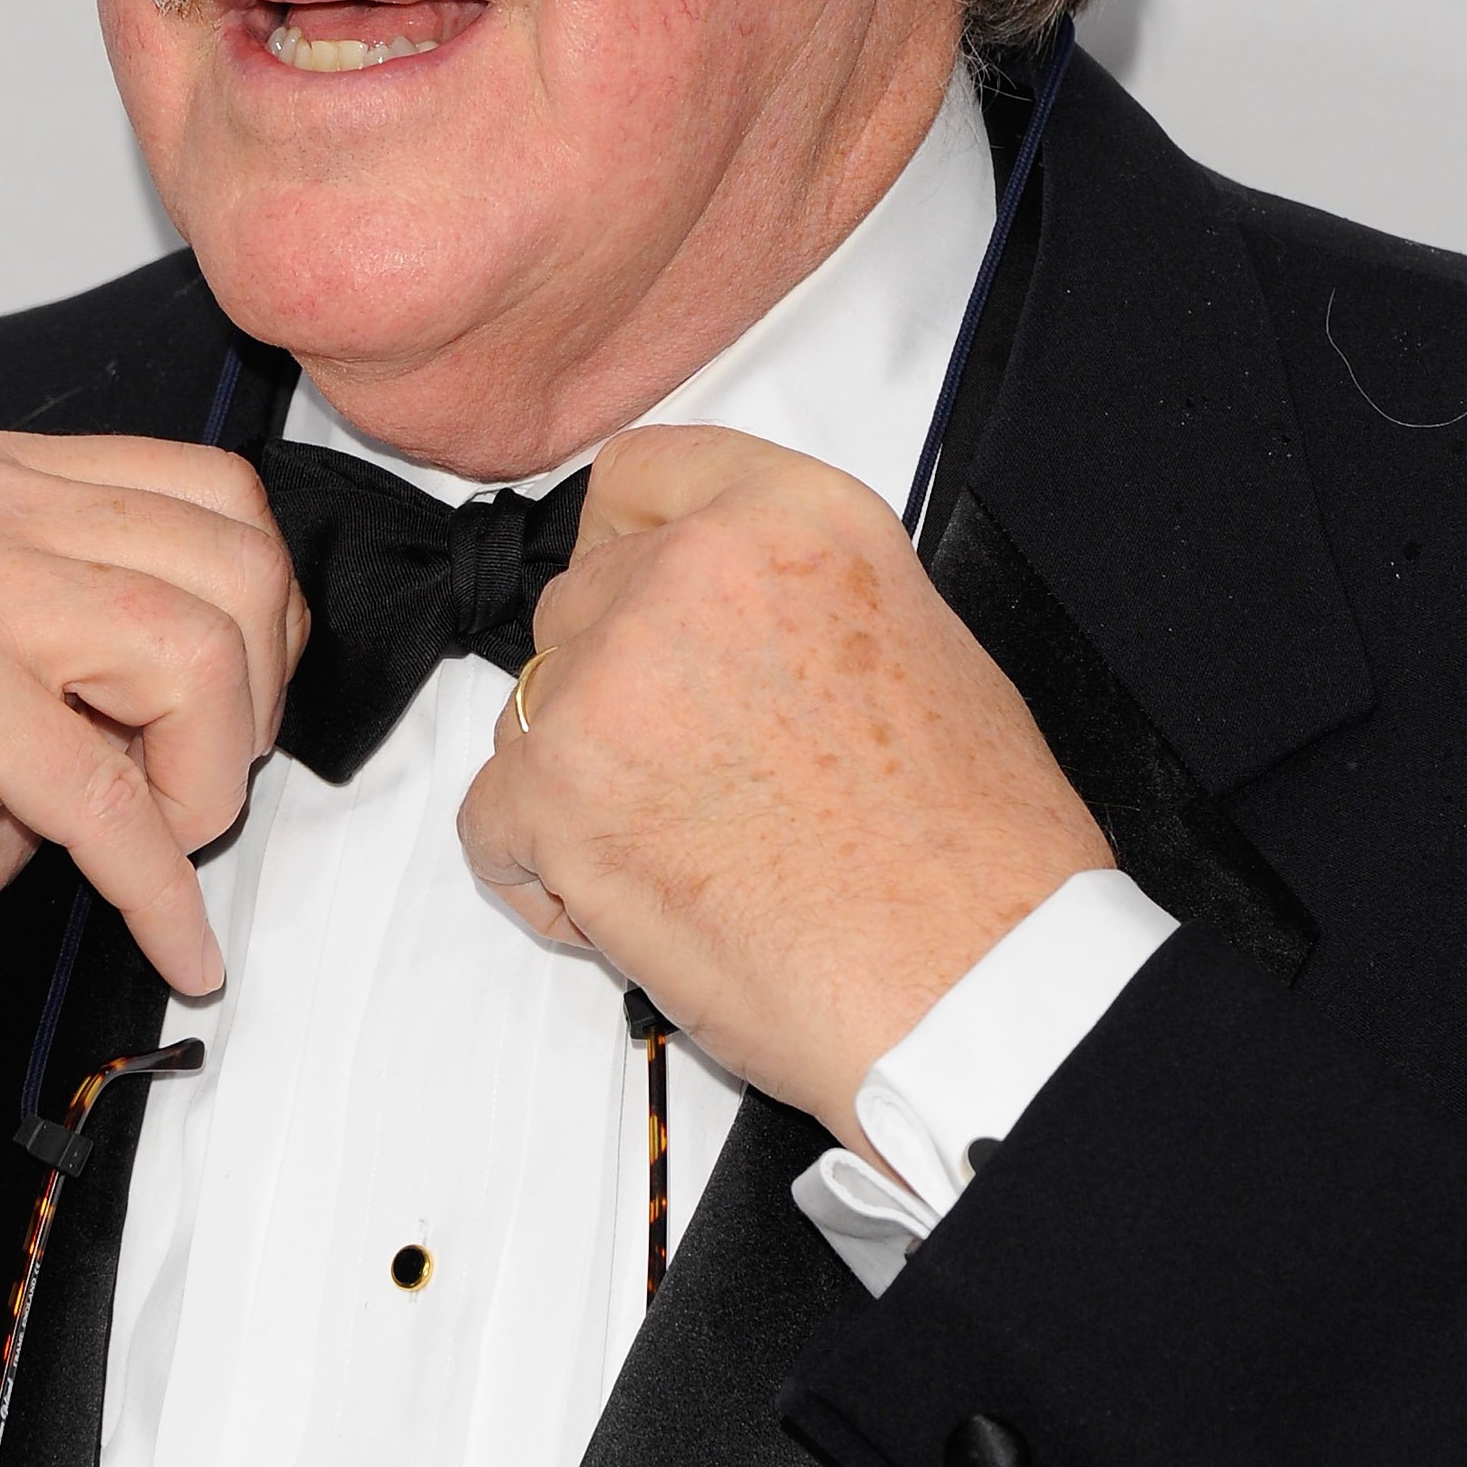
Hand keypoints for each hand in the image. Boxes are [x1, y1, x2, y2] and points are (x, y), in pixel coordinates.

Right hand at [0, 433, 304, 1134]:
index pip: (220, 491)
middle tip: (191, 790)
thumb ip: (123, 618)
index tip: (233, 714)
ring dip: (206, 784)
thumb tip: (277, 642)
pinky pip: (116, 798)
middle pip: (234, 565)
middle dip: (251, 703)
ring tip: (157, 842)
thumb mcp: (19, 663)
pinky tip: (172, 941)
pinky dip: (162, 890)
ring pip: (194, 658)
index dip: (265, 619)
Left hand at [456, 425, 1108, 1150]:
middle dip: (617, 685)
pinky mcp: (554, 790)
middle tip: (697, 773)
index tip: (636, 594)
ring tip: (693, 854)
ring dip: (583, 776)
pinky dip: (542, 870)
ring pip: (534, 707)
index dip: (626, 544)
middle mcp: (689, 573)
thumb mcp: (918, 643)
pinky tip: (635, 905)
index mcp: (792, 519)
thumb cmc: (975, 857)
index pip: (641, 476)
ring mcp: (609, 677)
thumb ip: (794, 598)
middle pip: (582, 603)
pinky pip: (491, 817)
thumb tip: (727, 630)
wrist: (974, 990)